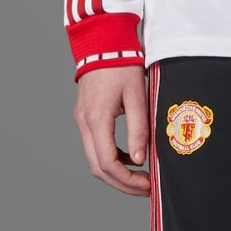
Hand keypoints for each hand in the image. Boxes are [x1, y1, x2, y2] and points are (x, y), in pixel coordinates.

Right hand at [74, 65, 150, 196]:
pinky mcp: (85, 117)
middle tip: (146, 189)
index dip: (128, 180)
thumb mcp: (137, 97)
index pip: (108, 164)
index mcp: (96, 120)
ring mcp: (82, 120)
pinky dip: (112, 158)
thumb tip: (140, 160)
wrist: (103, 42)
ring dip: (116, 173)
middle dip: (122, 183)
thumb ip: (138, 130)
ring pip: (94, 159)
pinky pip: (95, 146)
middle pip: (98, 168)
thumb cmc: (123, 65)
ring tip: (141, 177)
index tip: (148, 184)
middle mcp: (84, 123)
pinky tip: (131, 157)